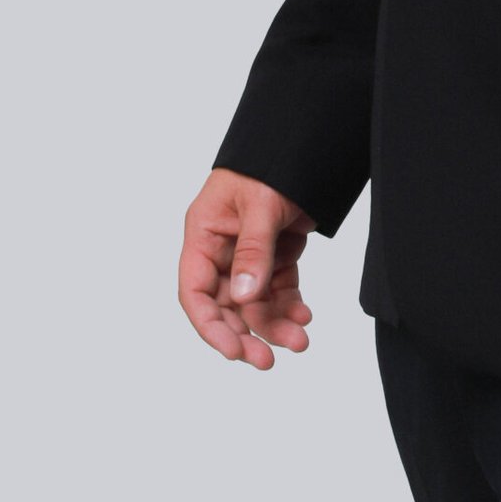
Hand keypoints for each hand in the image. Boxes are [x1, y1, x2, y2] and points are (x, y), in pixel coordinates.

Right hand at [178, 167, 315, 368]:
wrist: (304, 140)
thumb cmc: (271, 161)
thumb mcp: (260, 204)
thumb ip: (254, 251)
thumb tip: (244, 297)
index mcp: (203, 234)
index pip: (195, 291)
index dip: (210, 325)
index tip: (233, 350)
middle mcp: (221, 248)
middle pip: (225, 305)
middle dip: (247, 333)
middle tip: (267, 361)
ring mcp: (248, 253)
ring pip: (255, 302)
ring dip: (274, 323)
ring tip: (300, 339)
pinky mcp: (275, 253)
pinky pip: (277, 289)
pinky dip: (289, 305)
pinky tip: (304, 315)